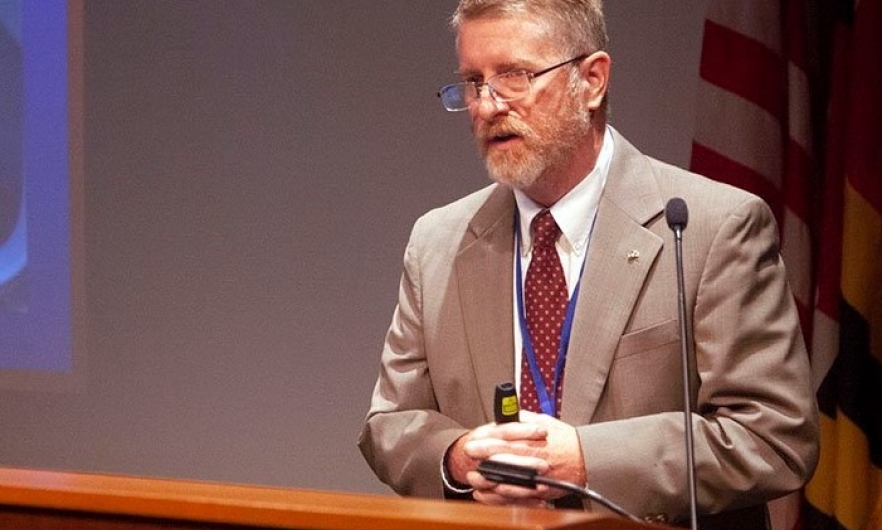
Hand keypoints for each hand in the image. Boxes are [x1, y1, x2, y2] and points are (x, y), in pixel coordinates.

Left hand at [450, 411, 586, 505]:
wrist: (586, 459)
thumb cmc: (566, 440)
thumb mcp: (546, 421)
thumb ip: (525, 418)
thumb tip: (510, 413)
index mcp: (531, 441)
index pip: (504, 440)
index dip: (485, 442)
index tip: (472, 442)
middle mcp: (532, 458)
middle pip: (502, 458)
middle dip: (482, 458)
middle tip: (468, 457)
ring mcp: (535, 476)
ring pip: (507, 478)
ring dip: (489, 478)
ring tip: (474, 477)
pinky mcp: (539, 489)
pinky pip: (518, 494)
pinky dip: (503, 494)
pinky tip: (491, 491)